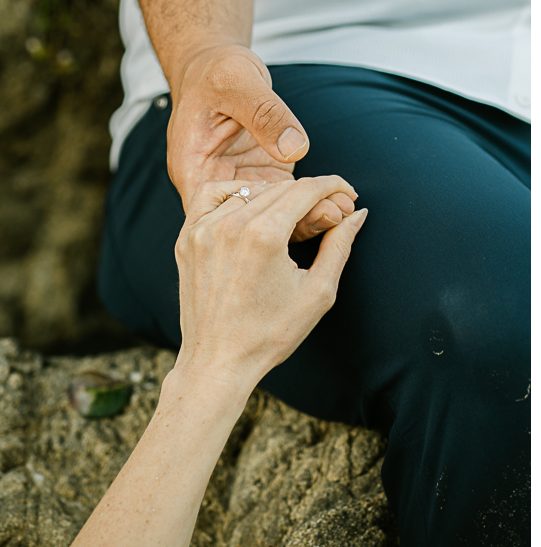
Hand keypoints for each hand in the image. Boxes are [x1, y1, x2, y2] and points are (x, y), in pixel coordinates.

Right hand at [167, 44, 355, 241]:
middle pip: (250, 220)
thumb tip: (294, 148)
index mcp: (193, 168)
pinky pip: (287, 200)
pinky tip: (339, 200)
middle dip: (293, 222)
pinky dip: (312, 203)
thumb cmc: (214, 72)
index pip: (219, 211)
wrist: (216, 66)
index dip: (256, 221)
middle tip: (335, 213)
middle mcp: (216, 183)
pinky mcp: (263, 175)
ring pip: (273, 215)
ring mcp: (242, 182)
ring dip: (309, 215)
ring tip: (344, 208)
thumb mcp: (236, 83)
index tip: (298, 213)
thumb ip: (264, 114)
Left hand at [174, 176, 366, 394]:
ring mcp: (203, 230)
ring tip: (292, 216)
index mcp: (264, 235)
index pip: (306, 189)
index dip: (333, 186)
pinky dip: (233, 194)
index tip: (347, 193)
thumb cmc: (270, 334)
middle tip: (328, 212)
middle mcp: (231, 225)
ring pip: (248, 191)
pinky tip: (249, 206)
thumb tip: (357, 214)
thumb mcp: (317, 292)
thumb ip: (339, 246)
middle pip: (280, 188)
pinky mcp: (187, 238)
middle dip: (311, 195)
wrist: (218, 360)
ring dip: (275, 195)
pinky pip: (210, 197)